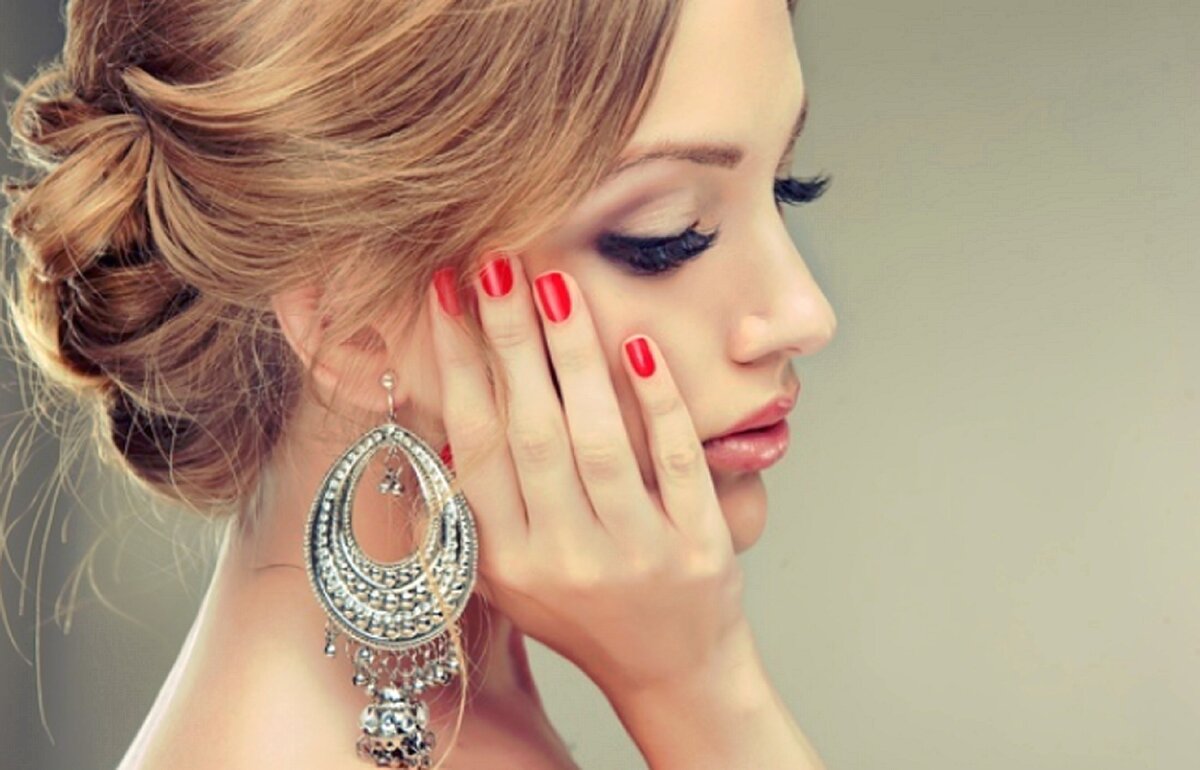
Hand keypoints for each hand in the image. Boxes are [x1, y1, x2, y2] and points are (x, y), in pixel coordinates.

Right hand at [428, 252, 747, 697]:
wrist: (672, 670)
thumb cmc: (583, 612)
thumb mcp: (509, 579)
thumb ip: (472, 516)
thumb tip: (442, 434)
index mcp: (508, 559)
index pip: (475, 446)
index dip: (457, 365)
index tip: (445, 295)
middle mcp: (565, 557)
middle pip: (530, 431)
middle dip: (508, 339)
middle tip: (495, 261)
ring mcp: (634, 554)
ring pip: (597, 441)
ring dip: (574, 356)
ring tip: (555, 285)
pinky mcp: (697, 547)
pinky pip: (676, 465)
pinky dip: (658, 406)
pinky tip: (641, 346)